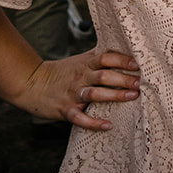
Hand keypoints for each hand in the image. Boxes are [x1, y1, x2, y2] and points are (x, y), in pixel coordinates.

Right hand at [11, 50, 139, 130]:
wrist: (32, 83)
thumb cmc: (63, 71)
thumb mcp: (81, 59)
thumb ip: (100, 55)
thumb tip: (124, 46)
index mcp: (86, 64)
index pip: (106, 58)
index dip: (122, 60)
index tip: (137, 64)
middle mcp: (81, 78)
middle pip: (104, 76)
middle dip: (123, 79)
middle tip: (140, 82)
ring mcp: (73, 94)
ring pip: (95, 94)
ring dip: (114, 96)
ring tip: (132, 96)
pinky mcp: (65, 110)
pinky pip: (80, 118)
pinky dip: (94, 123)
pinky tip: (108, 125)